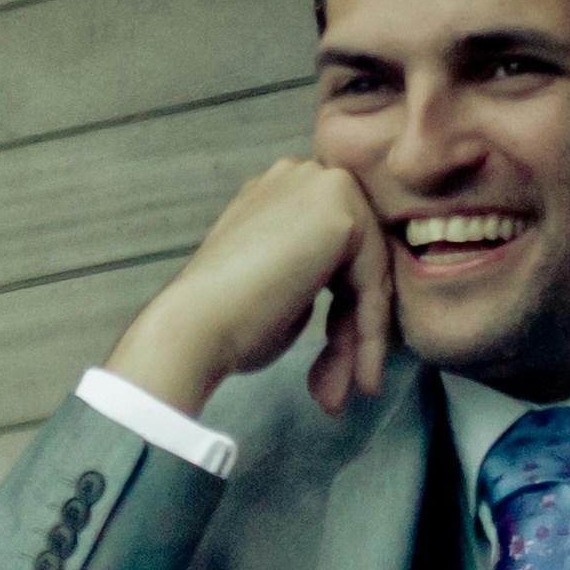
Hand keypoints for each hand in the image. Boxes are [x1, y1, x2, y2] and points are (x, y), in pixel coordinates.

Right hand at [108, 158, 395, 421]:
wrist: (196, 324)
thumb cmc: (224, 318)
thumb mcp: (282, 288)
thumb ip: (319, 278)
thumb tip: (360, 303)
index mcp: (280, 193)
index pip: (339, 253)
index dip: (344, 315)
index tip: (338, 370)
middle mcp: (302, 176)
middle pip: (359, 262)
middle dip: (351, 333)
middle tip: (336, 389)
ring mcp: (322, 185)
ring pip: (369, 274)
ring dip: (359, 341)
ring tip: (342, 393)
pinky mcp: (340, 207)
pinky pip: (374, 280)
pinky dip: (370, 333)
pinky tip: (361, 377)